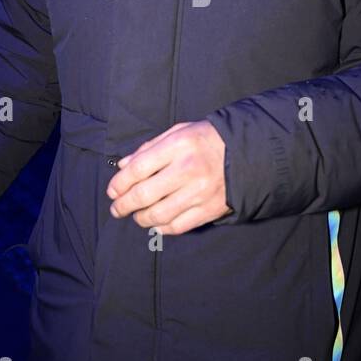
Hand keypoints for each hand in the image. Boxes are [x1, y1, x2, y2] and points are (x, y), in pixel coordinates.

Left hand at [105, 120, 231, 234]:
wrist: (247, 153)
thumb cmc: (207, 140)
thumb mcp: (178, 132)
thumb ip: (149, 148)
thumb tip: (123, 166)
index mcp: (179, 145)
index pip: (138, 168)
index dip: (120, 182)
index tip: (112, 190)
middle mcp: (188, 170)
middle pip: (144, 194)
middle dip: (124, 204)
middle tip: (117, 208)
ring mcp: (199, 192)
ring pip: (158, 214)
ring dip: (140, 218)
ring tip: (136, 215)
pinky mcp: (209, 210)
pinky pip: (177, 226)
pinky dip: (161, 228)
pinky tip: (155, 223)